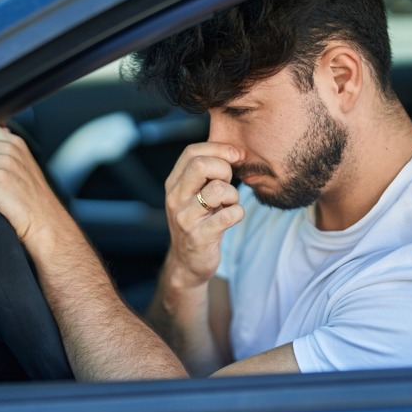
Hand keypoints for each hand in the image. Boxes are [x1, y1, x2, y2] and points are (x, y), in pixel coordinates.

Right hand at [163, 142, 244, 286]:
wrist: (188, 263)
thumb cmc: (198, 222)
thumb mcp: (194, 194)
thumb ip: (206, 173)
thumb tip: (233, 150)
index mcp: (173, 184)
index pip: (192, 152)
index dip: (218, 149)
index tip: (235, 156)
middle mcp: (175, 198)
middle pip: (201, 165)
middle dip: (224, 169)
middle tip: (229, 183)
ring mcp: (185, 218)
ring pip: (217, 189)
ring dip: (233, 194)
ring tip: (229, 204)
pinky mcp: (199, 237)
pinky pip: (229, 215)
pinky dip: (238, 213)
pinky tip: (233, 217)